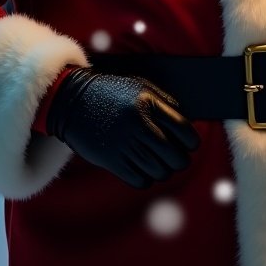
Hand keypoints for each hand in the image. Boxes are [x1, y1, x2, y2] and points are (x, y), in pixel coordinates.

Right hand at [47, 69, 199, 188]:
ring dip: (164, 170)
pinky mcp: (112, 160)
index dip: (192, 141)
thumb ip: (164, 102)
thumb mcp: (139, 86)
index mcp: (147, 104)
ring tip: (162, 165)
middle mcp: (138, 124)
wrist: (73, 101)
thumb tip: (187, 123)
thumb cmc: (111, 92)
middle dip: (180, 160)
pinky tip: (145, 169)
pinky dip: (147, 178)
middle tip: (179, 159)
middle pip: (173, 155)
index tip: (191, 145)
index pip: (183, 129)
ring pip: (159, 170)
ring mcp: (125, 144)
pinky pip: (140, 180)